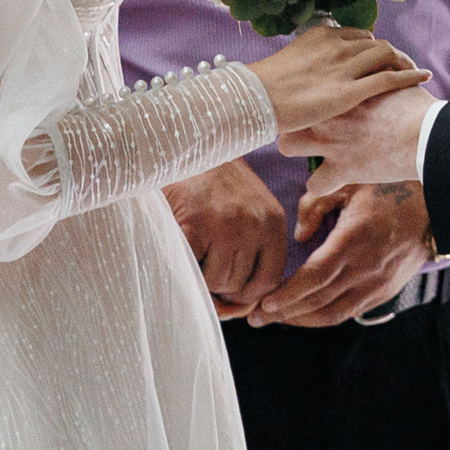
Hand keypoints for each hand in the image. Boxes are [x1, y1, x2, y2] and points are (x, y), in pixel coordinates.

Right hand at [163, 157, 289, 320]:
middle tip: (200, 264)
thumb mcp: (244, 209)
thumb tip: (240, 309)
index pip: (269, 279)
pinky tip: (177, 248)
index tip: (230, 296)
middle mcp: (255, 223)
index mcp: (272, 220)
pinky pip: (191, 269)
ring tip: (189, 249)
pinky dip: (181, 268)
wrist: (183, 140)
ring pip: (216, 281)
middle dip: (219, 286)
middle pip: (240, 285)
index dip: (247, 296)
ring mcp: (226, 224)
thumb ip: (249, 252)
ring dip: (199, 277)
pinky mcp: (195, 224)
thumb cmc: (210, 182)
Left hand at [247, 181, 436, 327]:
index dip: (289, 294)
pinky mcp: (383, 292)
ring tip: (273, 319)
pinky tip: (303, 314)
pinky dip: (322, 317)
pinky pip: (348, 313)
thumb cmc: (387, 190)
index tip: (264, 303)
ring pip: (333, 314)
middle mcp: (366, 268)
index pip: (316, 276)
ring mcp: (377, 285)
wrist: (434, 209)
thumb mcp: (348, 184)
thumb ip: (315, 206)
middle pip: (319, 301)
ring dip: (301, 320)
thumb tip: (299, 236)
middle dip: (284, 313)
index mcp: (355, 239)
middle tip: (254, 317)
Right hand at [248, 25, 429, 131]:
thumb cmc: (263, 90)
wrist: (256, 99)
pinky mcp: (352, 91)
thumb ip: (304, 64)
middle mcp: (337, 46)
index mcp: (321, 37)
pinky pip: (389, 78)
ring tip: (413, 71)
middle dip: (391, 53)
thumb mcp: (287, 65)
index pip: (357, 35)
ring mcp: (345, 67)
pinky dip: (410, 76)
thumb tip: (306, 75)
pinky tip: (423, 77)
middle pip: (376, 43)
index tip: (377, 56)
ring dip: (403, 62)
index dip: (371, 45)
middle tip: (401, 64)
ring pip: (386, 55)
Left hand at [281, 82, 437, 197]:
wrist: (427, 134)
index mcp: (340, 90)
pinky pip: (315, 184)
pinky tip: (333, 178)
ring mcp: (330, 142)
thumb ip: (377, 75)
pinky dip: (324, 182)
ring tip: (315, 150)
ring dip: (300, 148)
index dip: (307, 95)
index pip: (304, 88)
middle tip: (310, 122)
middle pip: (288, 113)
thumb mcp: (393, 79)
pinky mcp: (342, 170)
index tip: (314, 100)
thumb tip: (382, 68)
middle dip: (294, 119)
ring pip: (288, 145)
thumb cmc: (415, 106)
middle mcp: (328, 114)